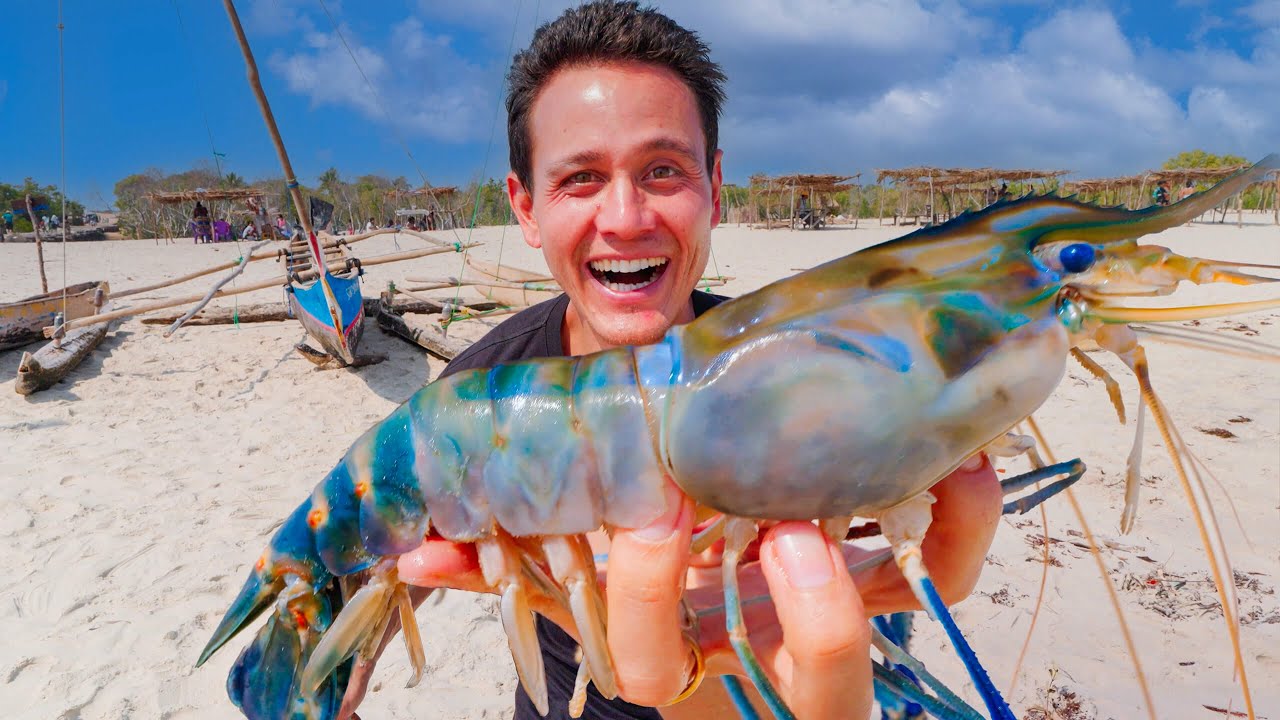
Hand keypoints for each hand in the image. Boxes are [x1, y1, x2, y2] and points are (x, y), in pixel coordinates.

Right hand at [385, 455, 1000, 717]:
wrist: (751, 619)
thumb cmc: (666, 597)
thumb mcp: (592, 586)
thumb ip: (514, 569)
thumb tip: (416, 550)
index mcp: (691, 657)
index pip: (663, 663)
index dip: (653, 606)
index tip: (652, 532)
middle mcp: (775, 657)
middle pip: (817, 682)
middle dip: (813, 611)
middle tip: (788, 528)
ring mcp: (845, 626)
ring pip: (893, 632)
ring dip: (891, 560)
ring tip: (877, 489)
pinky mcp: (902, 584)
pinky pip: (951, 570)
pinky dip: (964, 522)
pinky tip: (956, 468)